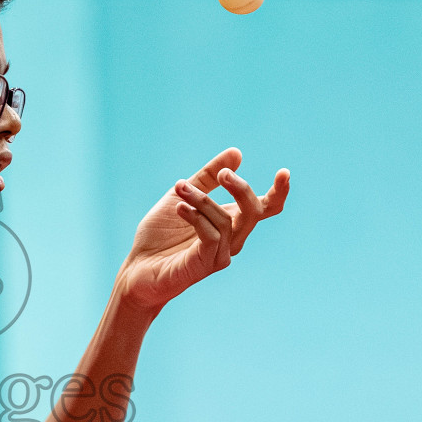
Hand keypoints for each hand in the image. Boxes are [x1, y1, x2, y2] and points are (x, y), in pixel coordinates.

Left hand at [117, 149, 288, 310]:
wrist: (137, 267)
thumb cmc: (161, 235)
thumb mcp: (183, 195)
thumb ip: (207, 177)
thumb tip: (237, 153)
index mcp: (231, 222)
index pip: (265, 208)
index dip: (279, 192)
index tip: (284, 172)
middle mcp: (231, 240)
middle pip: (254, 212)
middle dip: (241, 189)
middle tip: (223, 175)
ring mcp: (220, 255)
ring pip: (226, 220)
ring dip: (202, 199)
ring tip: (180, 189)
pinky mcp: (204, 265)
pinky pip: (211, 236)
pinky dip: (196, 217)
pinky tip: (179, 208)